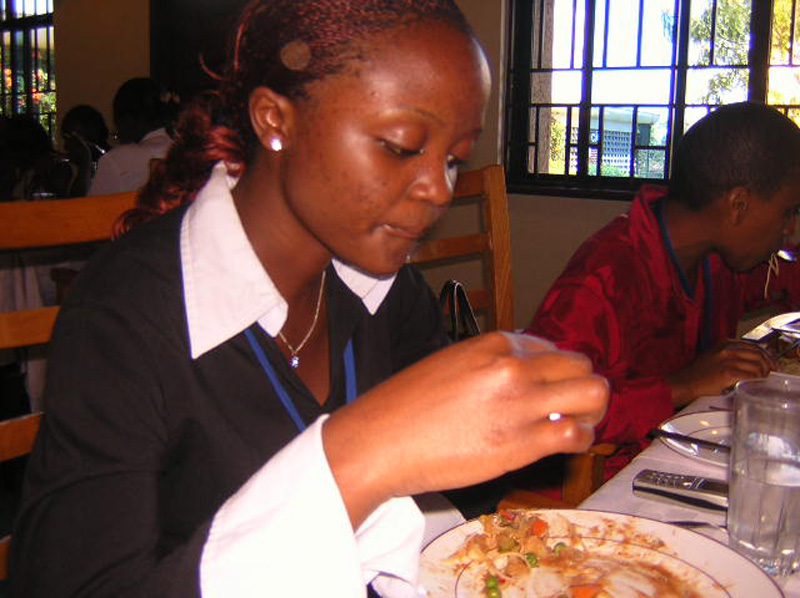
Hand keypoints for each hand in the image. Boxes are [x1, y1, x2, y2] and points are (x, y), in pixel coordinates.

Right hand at [323, 332, 608, 525]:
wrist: (378, 442)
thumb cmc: (403, 408)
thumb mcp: (447, 366)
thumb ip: (485, 365)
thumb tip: (515, 375)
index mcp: (492, 343)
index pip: (550, 347)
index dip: (554, 371)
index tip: (547, 389)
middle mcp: (512, 366)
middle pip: (580, 365)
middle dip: (580, 386)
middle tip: (568, 407)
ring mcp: (520, 402)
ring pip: (593, 393)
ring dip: (590, 410)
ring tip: (573, 425)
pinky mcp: (522, 442)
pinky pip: (578, 434)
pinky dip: (581, 439)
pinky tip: (566, 446)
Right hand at [667, 339, 775, 405]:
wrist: (685, 382)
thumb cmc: (699, 373)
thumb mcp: (714, 356)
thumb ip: (731, 355)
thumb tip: (751, 361)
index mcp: (725, 343)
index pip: (753, 346)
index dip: (765, 355)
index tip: (770, 364)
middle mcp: (727, 349)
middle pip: (758, 354)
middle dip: (768, 364)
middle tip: (770, 373)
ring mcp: (727, 360)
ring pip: (757, 365)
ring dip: (763, 374)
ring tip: (762, 380)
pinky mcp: (728, 373)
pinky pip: (751, 376)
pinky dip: (756, 381)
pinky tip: (755, 384)